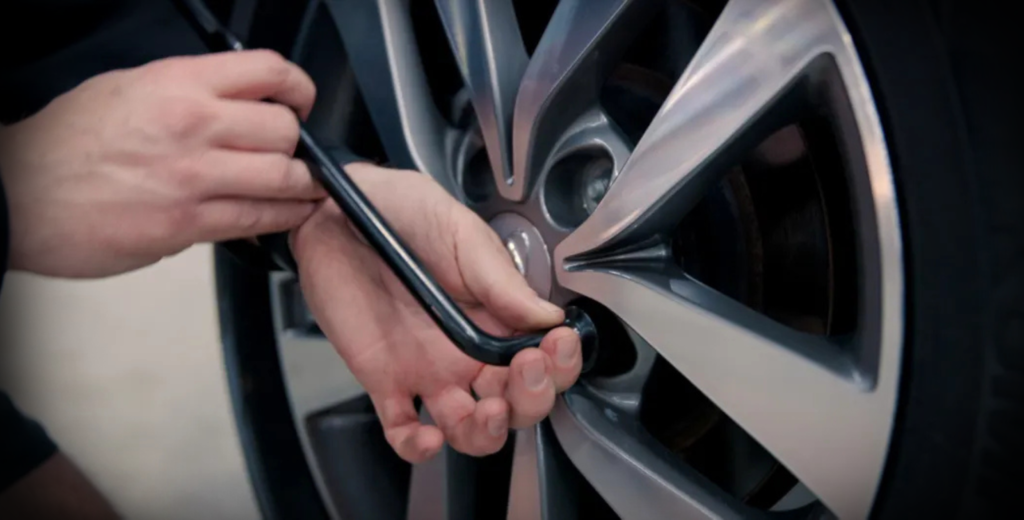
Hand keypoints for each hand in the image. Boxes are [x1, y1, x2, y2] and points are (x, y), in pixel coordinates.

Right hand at [0, 50, 324, 277]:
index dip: (298, 89)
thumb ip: (189, 94)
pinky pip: (257, 220)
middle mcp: (192, 124)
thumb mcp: (127, 91)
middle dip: (297, 144)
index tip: (301, 103)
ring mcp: (192, 177)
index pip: (269, 72)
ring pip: (284, 178)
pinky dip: (281, 218)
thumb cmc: (63, 146)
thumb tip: (236, 106)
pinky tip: (283, 214)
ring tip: (300, 188)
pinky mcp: (188, 225)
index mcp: (177, 83)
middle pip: (285, 130)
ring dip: (300, 186)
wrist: (17, 196)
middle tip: (292, 153)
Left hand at [292, 163, 582, 462]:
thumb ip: (501, 278)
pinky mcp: (384, 380)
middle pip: (516, 402)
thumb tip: (549, 316)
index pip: (545, 358)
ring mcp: (428, 370)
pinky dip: (416, 446)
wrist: (339, 210)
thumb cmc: (403, 211)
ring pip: (470, 428)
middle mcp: (469, 351)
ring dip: (486, 432)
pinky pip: (404, 431)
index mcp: (498, 316)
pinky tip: (426, 436)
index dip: (560, 364)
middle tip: (527, 370)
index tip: (558, 346)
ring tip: (486, 411)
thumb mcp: (460, 232)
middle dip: (532, 398)